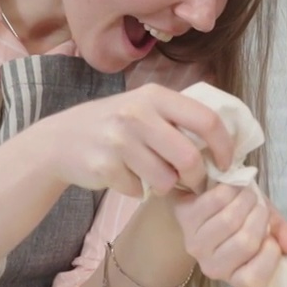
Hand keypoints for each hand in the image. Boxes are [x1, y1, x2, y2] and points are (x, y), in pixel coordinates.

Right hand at [41, 83, 232, 197]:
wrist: (60, 140)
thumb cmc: (114, 125)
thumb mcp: (144, 106)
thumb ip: (178, 118)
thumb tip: (224, 143)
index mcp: (154, 95)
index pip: (206, 120)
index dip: (224, 146)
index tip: (226, 163)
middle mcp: (137, 113)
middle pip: (189, 157)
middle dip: (197, 177)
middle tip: (195, 183)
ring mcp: (118, 141)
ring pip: (165, 180)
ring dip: (165, 186)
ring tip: (153, 176)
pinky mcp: (104, 166)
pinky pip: (138, 190)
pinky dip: (137, 190)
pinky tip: (125, 176)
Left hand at [171, 184, 286, 286]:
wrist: (208, 200)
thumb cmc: (241, 218)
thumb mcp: (268, 226)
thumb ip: (282, 235)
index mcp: (237, 275)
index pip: (255, 278)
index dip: (270, 255)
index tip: (271, 237)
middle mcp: (213, 267)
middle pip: (245, 242)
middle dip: (260, 216)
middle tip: (260, 205)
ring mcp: (196, 245)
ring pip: (229, 221)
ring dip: (245, 200)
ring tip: (248, 195)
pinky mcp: (185, 219)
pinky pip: (213, 202)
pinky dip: (229, 190)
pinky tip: (231, 189)